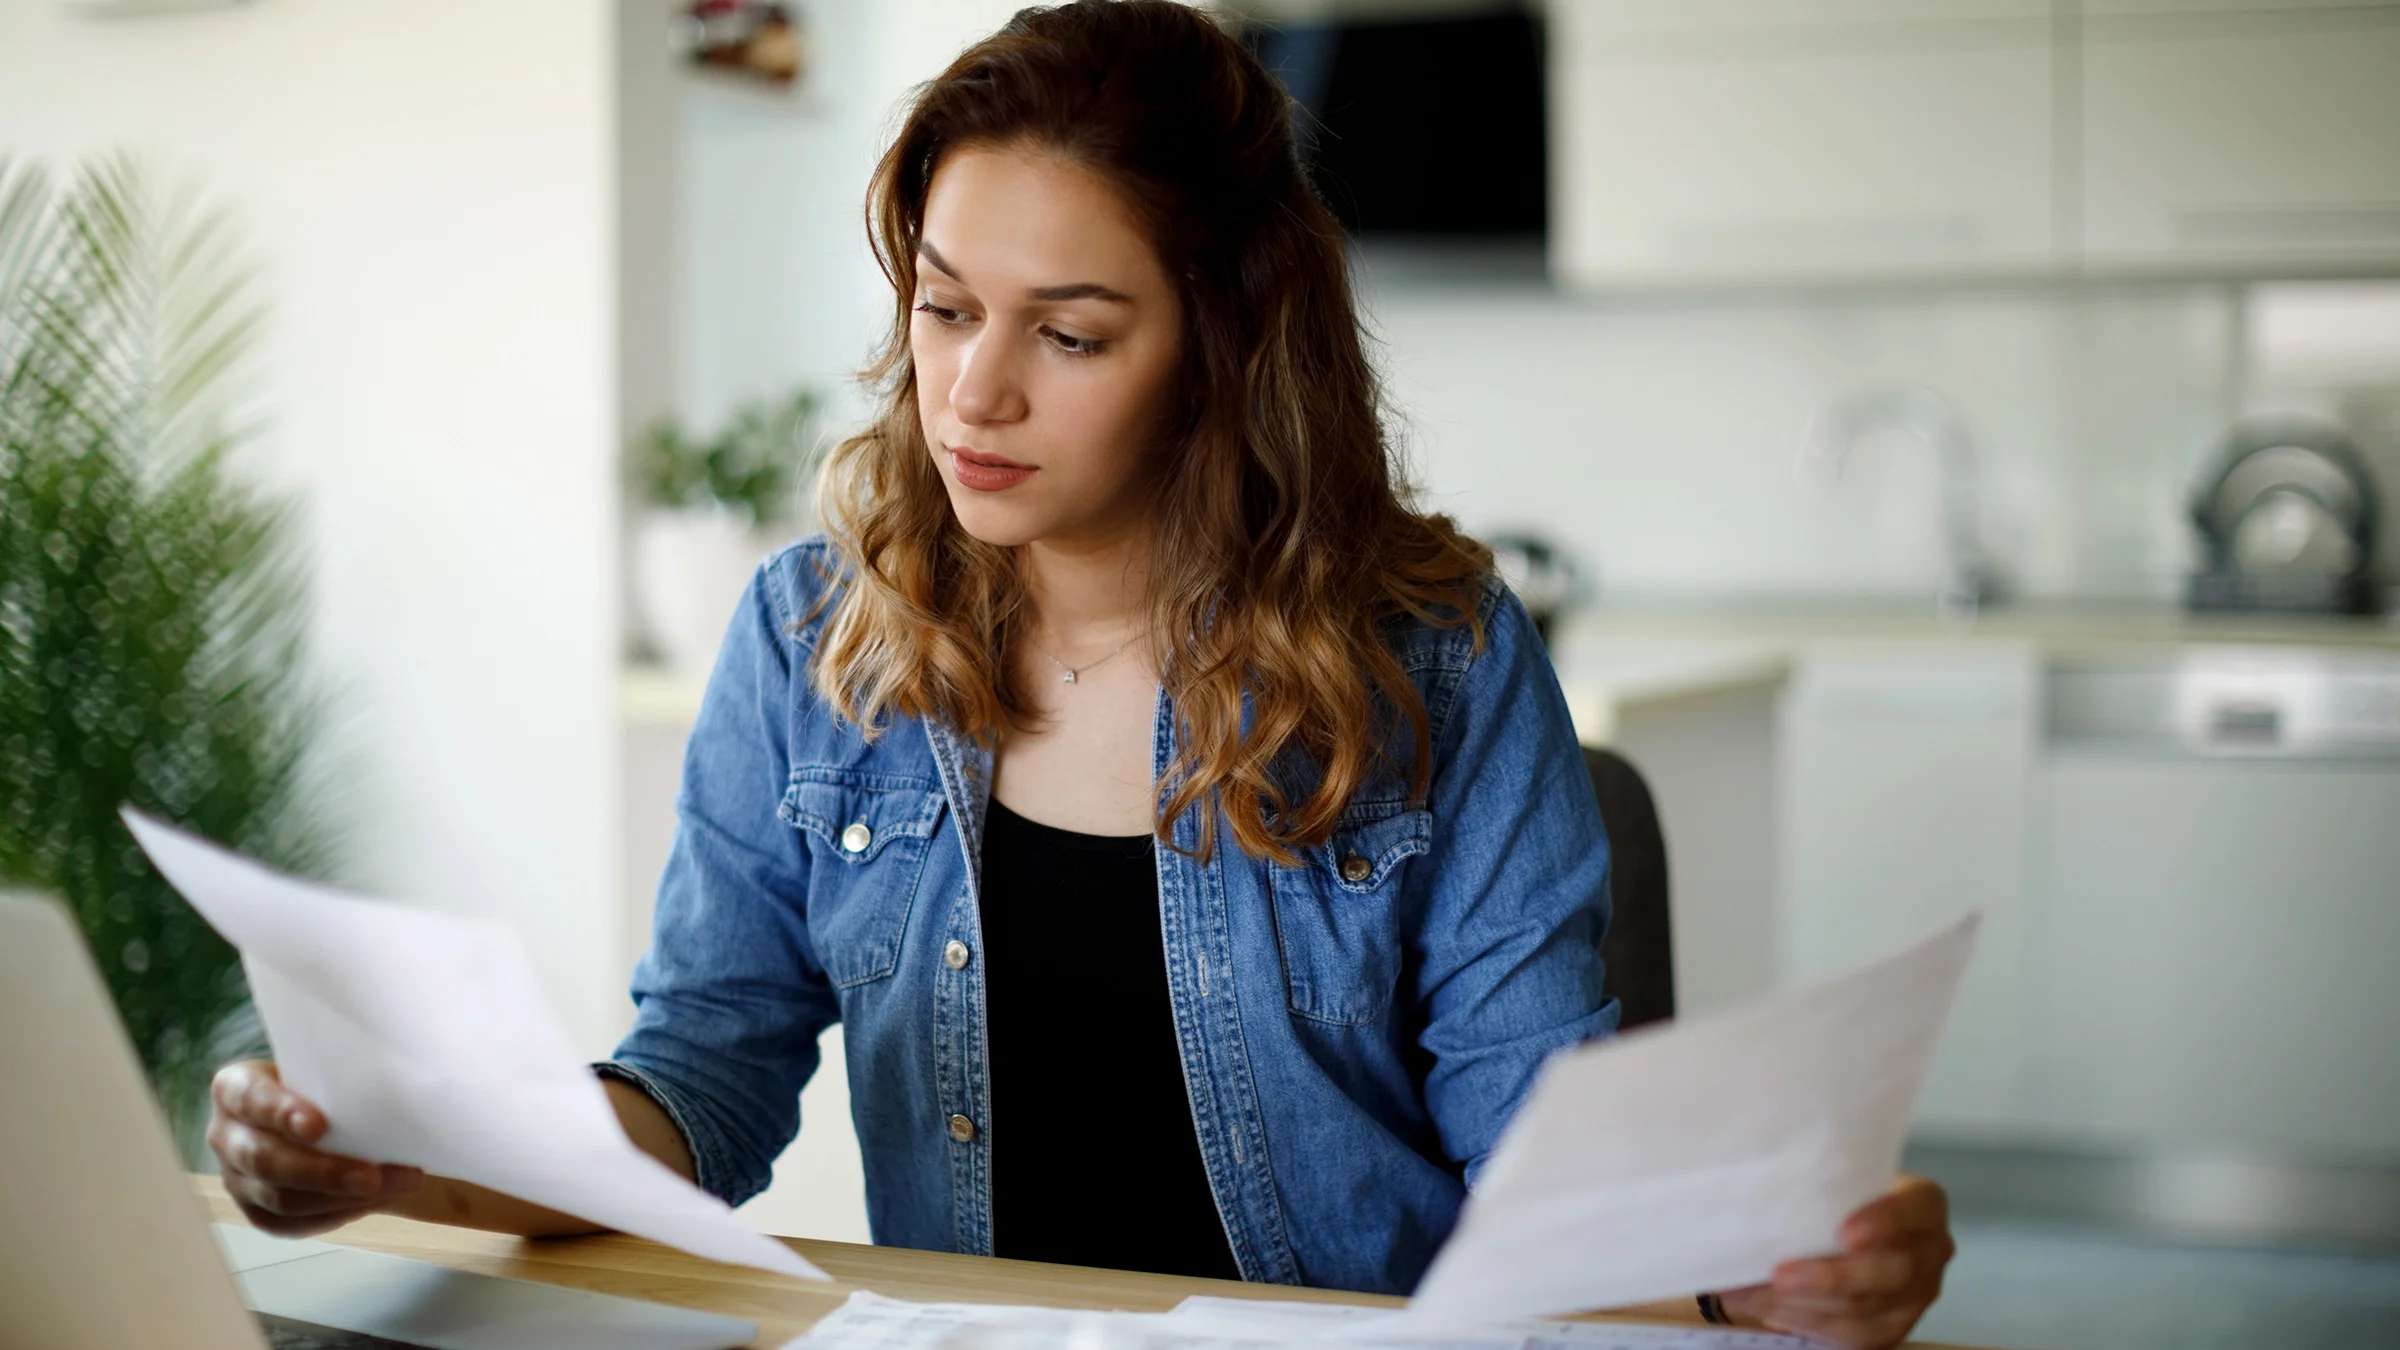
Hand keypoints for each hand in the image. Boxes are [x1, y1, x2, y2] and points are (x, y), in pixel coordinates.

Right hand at [205, 1059, 424, 1237]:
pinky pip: (293, 1223)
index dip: (280, 1112)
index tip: (319, 1125)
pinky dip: (337, 1214)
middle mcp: (226, 1135)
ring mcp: (237, 1178)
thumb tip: (400, 1071)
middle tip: (372, 1176)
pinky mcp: (257, 1211)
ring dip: (341, 1198)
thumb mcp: (327, 1068)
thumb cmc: (329, 1084)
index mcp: (235, 1088)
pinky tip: (375, 1201)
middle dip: (323, 1172)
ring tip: (394, 1186)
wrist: (326, 1117)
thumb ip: (343, 1071)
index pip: (249, 1098)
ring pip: (281, 1199)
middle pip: (265, 1160)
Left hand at [1715, 1174, 1954, 1348]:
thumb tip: (1758, 1192)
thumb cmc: (1841, 1195)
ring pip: (1866, 1312)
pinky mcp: (1892, 1328)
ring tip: (1750, 1294)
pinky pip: (1851, 1335)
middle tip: (1779, 1275)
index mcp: (1924, 1206)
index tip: (1845, 1232)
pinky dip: (1802, 1322)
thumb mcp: (1842, 1177)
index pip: (1914, 1210)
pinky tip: (1762, 1307)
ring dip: (1802, 1306)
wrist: (1858, 1230)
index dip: (1884, 1221)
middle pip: (1891, 1273)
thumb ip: (1819, 1183)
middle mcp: (1930, 1252)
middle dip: (1831, 1278)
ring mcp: (1916, 1297)